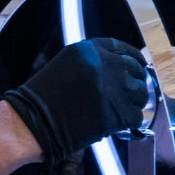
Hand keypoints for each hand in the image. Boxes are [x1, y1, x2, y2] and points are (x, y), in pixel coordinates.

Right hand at [3, 37, 148, 165]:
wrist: (33, 122)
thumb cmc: (43, 98)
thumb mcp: (66, 67)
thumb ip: (92, 64)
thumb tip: (116, 72)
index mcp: (91, 49)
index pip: (123, 49)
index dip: (132, 59)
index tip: (137, 66)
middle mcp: (106, 64)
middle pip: (136, 71)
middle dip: (134, 83)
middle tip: (128, 96)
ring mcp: (114, 88)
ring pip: (141, 93)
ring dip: (134, 102)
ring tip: (122, 111)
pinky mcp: (118, 112)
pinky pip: (137, 116)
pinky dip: (130, 122)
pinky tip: (119, 125)